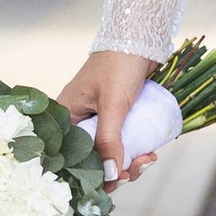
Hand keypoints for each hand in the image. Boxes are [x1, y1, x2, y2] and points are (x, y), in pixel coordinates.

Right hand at [53, 49, 164, 183]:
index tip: (117, 179)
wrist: (139, 37)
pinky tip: (150, 153)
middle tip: (137, 169)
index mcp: (65, 117)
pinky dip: (134, 152)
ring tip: (148, 159)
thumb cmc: (119, 64)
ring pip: (109, 155)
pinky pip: (121, 144)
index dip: (92, 175)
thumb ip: (109, 140)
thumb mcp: (113, 104)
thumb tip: (111, 175)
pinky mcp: (116, 119)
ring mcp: (98, 121)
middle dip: (116, 171)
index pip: (71, 157)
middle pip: (91, 161)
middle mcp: (78, 122)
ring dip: (129, 164)